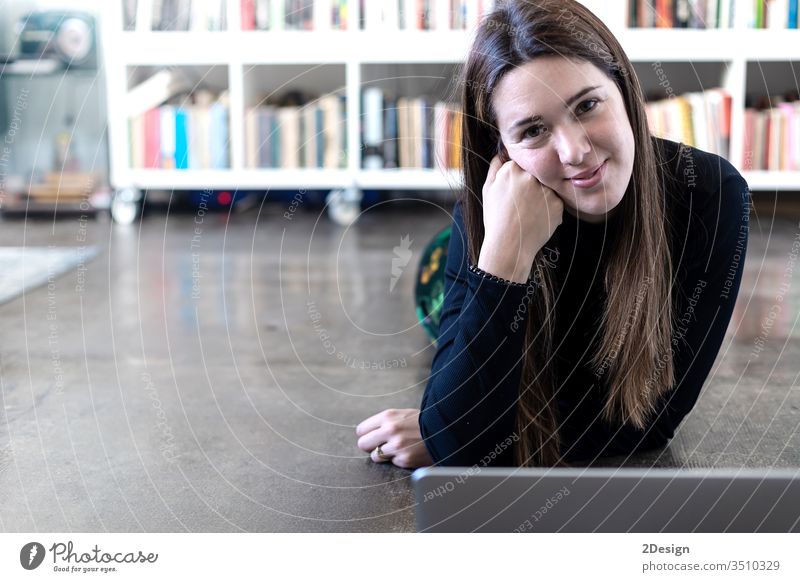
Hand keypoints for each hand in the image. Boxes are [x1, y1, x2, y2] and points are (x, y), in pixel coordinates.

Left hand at [355, 408, 432, 469]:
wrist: (444, 430)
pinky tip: (408, 452)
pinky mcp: (404, 459)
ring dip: (384, 455)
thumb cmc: (421, 422)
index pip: (361, 430)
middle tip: (380, 445)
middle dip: (370, 446)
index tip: (372, 437)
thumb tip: (366, 433)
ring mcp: (397, 446)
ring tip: (397, 449)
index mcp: (388, 416)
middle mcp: (390, 430)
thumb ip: (385, 422)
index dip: (367, 435)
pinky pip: (392, 463)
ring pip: (375, 456)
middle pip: (363, 444)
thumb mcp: (402, 414)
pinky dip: (398, 460)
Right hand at [478, 154, 563, 282]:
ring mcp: (546, 190)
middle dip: (531, 186)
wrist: (509, 246)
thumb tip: (502, 152)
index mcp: (512, 169)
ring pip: (546, 188)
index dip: (517, 178)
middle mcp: (531, 176)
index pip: (521, 164)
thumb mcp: (488, 189)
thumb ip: (495, 166)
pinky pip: (554, 202)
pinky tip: (536, 220)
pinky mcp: (558, 204)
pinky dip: (548, 210)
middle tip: (521, 204)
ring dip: (540, 197)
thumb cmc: (495, 219)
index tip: (514, 191)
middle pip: (535, 174)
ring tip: (528, 214)